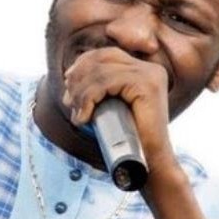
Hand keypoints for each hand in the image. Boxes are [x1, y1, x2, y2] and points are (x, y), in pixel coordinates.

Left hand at [62, 47, 173, 172]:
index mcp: (143, 69)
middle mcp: (149, 68)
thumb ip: (98, 88)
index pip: (106, 54)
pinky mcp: (147, 85)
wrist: (150, 163)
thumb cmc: (127, 138)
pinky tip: (84, 116)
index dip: (83, 64)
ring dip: (81, 93)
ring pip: (100, 72)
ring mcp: (150, 74)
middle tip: (68, 101)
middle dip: (78, 77)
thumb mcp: (109, 105)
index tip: (68, 82)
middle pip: (101, 58)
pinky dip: (89, 98)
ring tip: (77, 114)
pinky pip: (107, 83)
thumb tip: (68, 75)